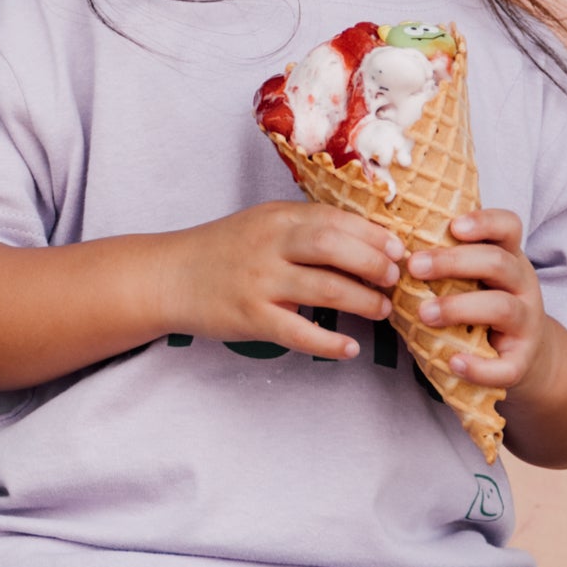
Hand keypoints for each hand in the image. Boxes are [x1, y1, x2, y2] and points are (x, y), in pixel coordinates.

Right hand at [159, 201, 404, 361]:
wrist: (168, 276)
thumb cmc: (223, 250)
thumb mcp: (262, 224)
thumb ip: (306, 228)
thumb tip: (369, 242)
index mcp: (276, 217)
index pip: (336, 219)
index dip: (374, 235)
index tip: (398, 250)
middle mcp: (268, 245)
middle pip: (333, 247)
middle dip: (374, 263)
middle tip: (393, 279)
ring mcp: (259, 282)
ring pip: (325, 290)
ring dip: (364, 302)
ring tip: (381, 310)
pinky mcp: (250, 318)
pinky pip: (299, 334)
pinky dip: (330, 343)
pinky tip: (349, 349)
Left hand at [404, 209, 550, 387]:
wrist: (522, 355)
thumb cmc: (479, 306)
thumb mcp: (469, 278)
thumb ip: (440, 263)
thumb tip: (380, 250)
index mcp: (507, 257)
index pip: (508, 227)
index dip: (485, 222)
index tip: (454, 225)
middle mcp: (522, 285)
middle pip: (498, 262)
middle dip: (453, 262)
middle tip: (414, 267)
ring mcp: (526, 323)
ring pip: (502, 307)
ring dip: (459, 308)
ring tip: (424, 314)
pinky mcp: (522, 361)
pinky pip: (505, 366)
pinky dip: (479, 367)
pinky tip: (453, 362)